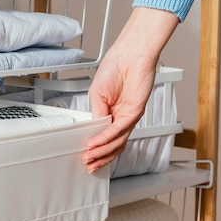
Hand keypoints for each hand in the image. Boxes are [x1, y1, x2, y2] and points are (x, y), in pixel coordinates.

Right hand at [82, 7, 179, 172]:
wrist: (130, 55)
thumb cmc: (115, 68)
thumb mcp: (98, 94)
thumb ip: (98, 113)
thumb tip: (94, 131)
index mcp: (111, 114)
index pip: (104, 138)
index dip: (96, 150)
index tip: (85, 157)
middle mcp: (121, 118)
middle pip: (112, 145)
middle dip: (99, 157)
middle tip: (88, 165)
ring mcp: (129, 117)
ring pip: (116, 142)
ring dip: (102, 152)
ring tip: (89, 157)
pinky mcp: (135, 112)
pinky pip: (119, 130)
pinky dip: (106, 138)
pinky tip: (96, 143)